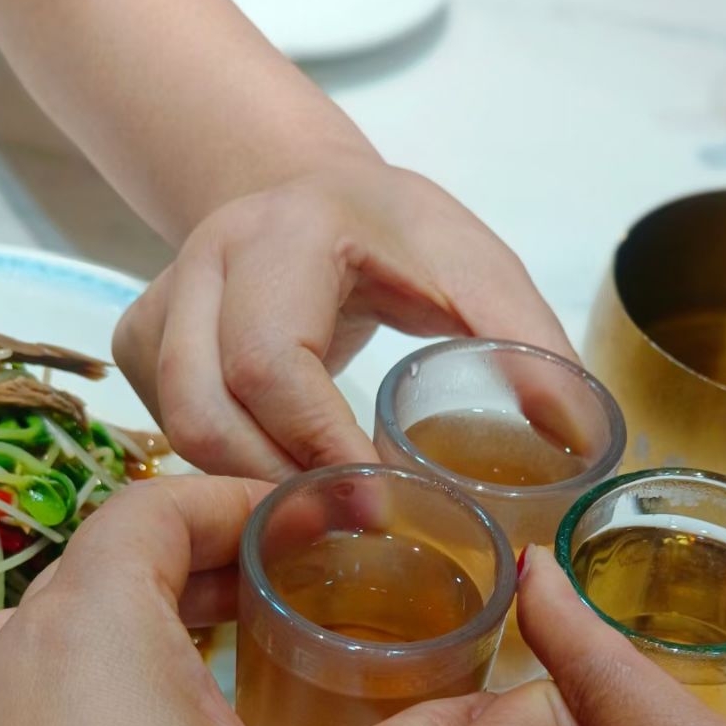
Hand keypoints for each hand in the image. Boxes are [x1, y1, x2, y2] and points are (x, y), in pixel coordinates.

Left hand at [0, 475, 488, 725]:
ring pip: (32, 621)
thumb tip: (517, 709)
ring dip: (113, 612)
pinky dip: (15, 679)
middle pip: (104, 561)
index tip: (320, 530)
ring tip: (187, 648)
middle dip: (205, 563)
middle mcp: (4, 661)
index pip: (157, 505)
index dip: (246, 503)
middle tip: (294, 596)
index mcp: (88, 626)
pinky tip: (74, 721)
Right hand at [113, 159, 573, 479]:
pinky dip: (219, 475)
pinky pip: (167, 428)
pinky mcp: (144, 336)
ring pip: (178, 427)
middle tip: (347, 533)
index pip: (272, 361)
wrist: (306, 193)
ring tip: (313, 525)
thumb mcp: (472, 266)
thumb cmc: (395, 234)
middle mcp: (209, 260)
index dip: (319, 448)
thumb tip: (582, 439)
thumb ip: (525, 341)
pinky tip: (273, 495)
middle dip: (276, 487)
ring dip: (244, 491)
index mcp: (290, 234)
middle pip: (206, 407)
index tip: (380, 507)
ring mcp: (164, 298)